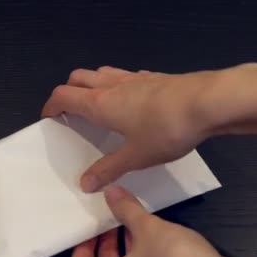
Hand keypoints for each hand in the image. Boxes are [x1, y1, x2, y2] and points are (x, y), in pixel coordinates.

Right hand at [41, 66, 222, 191]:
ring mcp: (134, 77)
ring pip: (101, 73)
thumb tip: (85, 183)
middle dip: (68, 92)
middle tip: (71, 112)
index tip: (49, 119)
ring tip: (98, 106)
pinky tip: (132, 102)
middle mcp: (112, 85)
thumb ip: (109, 169)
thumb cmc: (165, 130)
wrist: (207, 103)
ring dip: (92, 85)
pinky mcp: (154, 77)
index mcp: (100, 103)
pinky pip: (126, 76)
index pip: (63, 96)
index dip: (51, 106)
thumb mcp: (135, 157)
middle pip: (78, 78)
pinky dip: (118, 85)